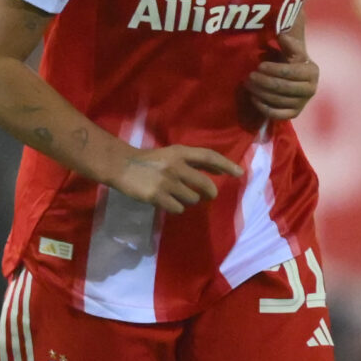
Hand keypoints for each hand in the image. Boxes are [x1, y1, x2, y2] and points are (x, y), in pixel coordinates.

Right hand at [111, 144, 240, 212]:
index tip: (239, 173)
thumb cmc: (148, 161)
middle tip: (208, 196)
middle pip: (205, 185)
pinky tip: (166, 202)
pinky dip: (175, 208)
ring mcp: (167, 182)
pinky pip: (178, 208)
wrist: (121, 166)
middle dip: (210, 193)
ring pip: (192, 199)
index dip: (226, 164)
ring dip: (188, 200)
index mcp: (180, 152)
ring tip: (175, 195)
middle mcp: (176, 166)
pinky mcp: (157, 196)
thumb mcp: (171, 155)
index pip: (209, 156)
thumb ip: (191, 162)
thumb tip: (219, 172)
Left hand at [245, 34, 319, 123]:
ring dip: (260, 93)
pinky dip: (263, 107)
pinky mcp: (294, 114)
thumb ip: (288, 43)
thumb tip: (282, 36)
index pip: (291, 72)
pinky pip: (277, 114)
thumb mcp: (292, 50)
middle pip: (284, 87)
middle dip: (264, 81)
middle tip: (250, 76)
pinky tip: (253, 98)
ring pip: (278, 100)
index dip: (274, 69)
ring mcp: (302, 104)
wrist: (297, 77)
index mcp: (312, 72)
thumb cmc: (292, 61)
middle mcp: (310, 90)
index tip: (260, 66)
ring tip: (248, 85)